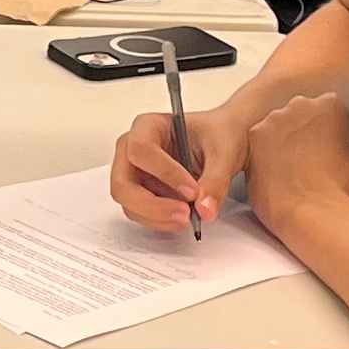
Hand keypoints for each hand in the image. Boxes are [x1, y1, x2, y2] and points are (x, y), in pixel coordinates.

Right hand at [111, 96, 247, 234]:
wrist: (220, 145)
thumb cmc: (217, 135)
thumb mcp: (224, 153)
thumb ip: (215, 180)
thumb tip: (204, 210)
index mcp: (148, 126)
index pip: (141, 150)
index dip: (164, 172)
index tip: (192, 191)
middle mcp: (132, 150)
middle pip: (123, 183)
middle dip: (152, 205)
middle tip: (185, 215)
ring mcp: (133, 174)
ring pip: (129, 203)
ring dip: (157, 217)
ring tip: (189, 219)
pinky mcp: (140, 194)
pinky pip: (140, 214)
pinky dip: (160, 222)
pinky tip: (183, 219)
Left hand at [240, 92, 348, 228]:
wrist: (316, 215)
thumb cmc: (342, 193)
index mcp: (331, 105)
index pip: (327, 113)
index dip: (328, 136)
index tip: (326, 152)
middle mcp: (301, 105)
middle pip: (300, 116)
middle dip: (303, 136)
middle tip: (310, 164)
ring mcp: (274, 120)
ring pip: (277, 129)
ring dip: (283, 145)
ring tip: (293, 173)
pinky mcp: (254, 138)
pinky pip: (258, 144)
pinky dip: (264, 158)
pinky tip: (277, 176)